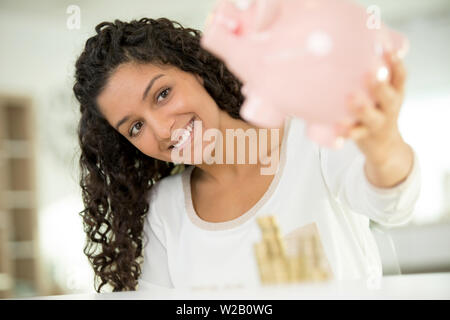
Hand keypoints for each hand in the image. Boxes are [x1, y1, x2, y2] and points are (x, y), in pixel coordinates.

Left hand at [337, 52, 413, 187]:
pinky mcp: (364, 136)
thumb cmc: (377, 110)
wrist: (384, 146)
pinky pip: (356, 135)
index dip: (396, 64)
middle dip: (379, 87)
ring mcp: (378, 123)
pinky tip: (337, 127)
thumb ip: (370, 75)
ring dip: (362, 109)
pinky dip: (347, 131)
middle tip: (368, 75)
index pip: (400, 77)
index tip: (387, 51)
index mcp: (395, 93)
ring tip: (351, 99)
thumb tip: (342, 46)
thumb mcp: (382, 93)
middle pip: (389, 97)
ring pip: (372, 117)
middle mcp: (389, 108)